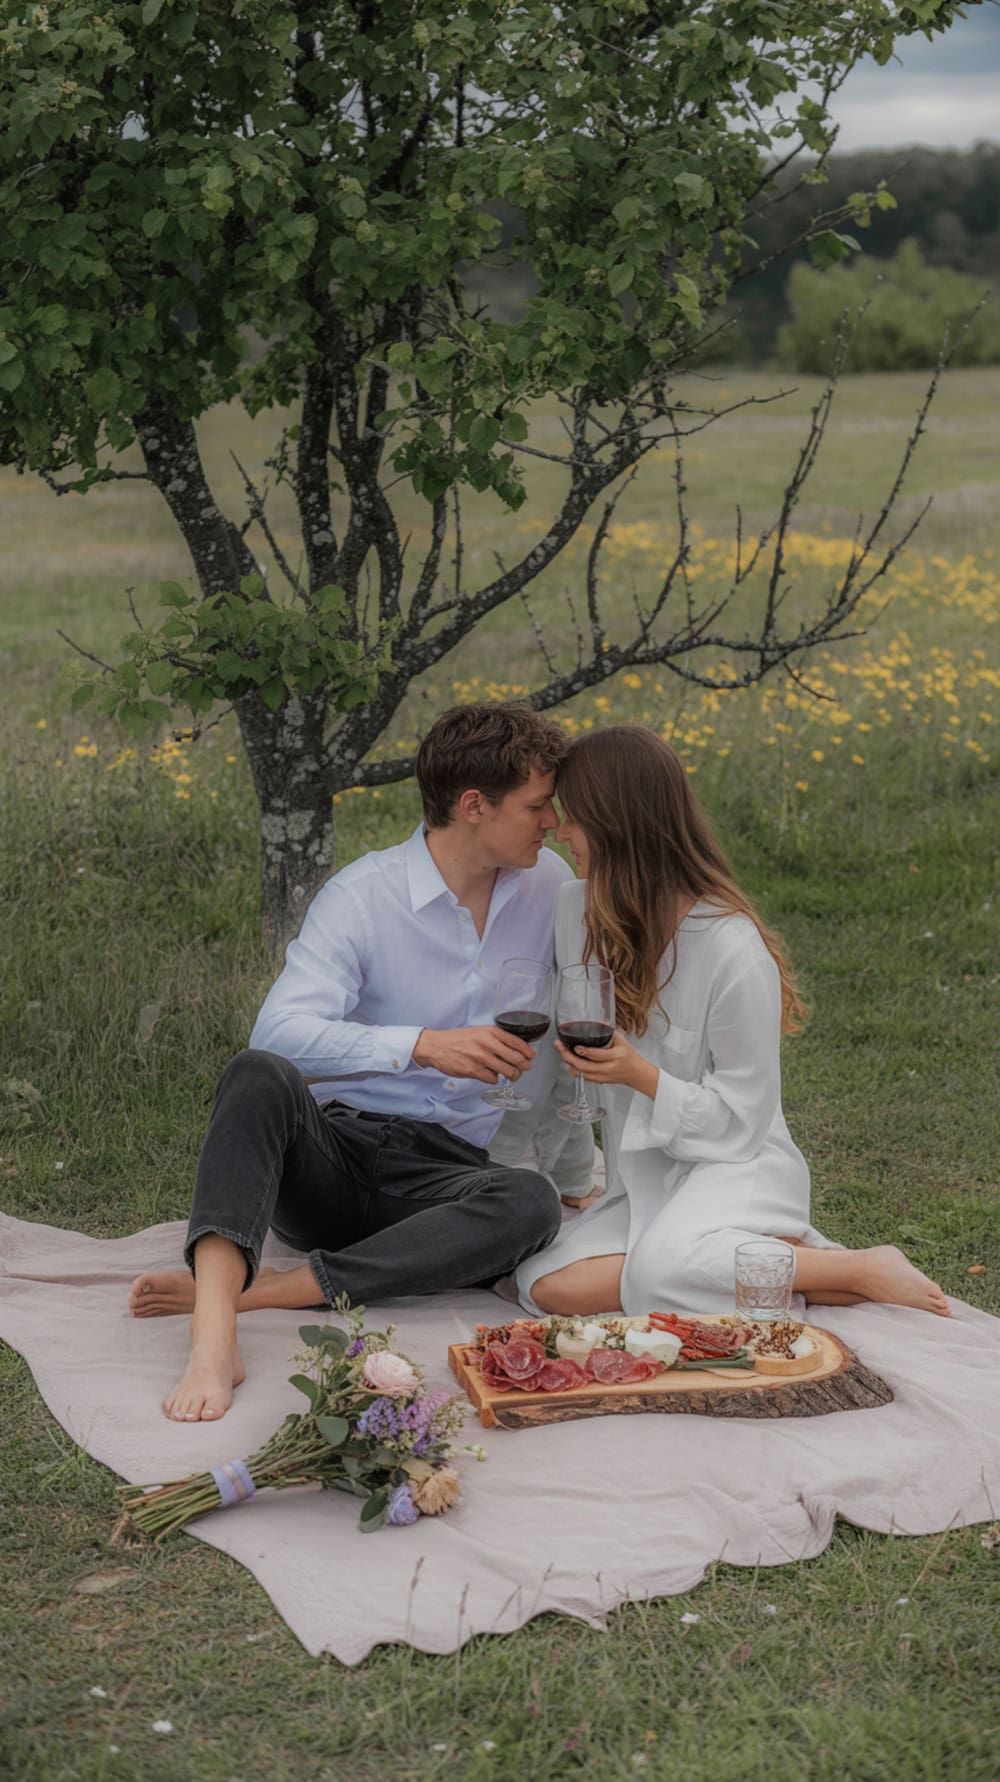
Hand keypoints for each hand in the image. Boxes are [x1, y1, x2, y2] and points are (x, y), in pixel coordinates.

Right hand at [413, 1025, 535, 1084]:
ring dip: (513, 1075)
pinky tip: (491, 1074)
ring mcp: (481, 1058)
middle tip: (524, 1068)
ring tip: (512, 1075)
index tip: (531, 1056)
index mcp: (490, 1032)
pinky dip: (495, 1078)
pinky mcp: (474, 1071)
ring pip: (507, 1071)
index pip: (517, 1042)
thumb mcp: (479, 1031)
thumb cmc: (457, 1039)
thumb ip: (496, 1038)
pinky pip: (493, 1079)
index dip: (528, 1051)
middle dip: (524, 1066)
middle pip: (516, 1058)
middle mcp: (488, 1044)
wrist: (437, 1046)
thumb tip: (516, 1049)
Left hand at [555, 1029, 658, 1098]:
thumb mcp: (622, 1040)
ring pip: (581, 1073)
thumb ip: (609, 1031)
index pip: (597, 1055)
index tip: (576, 1047)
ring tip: (562, 1054)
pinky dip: (574, 1071)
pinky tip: (568, 1063)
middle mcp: (608, 1068)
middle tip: (561, 1047)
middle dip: (569, 1057)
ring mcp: (603, 1076)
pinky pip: (583, 1077)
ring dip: (569, 1064)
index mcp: (616, 1056)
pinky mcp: (599, 1081)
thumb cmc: (628, 1056)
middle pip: (584, 1066)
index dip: (584, 1052)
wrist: (635, 1072)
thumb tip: (600, 1022)